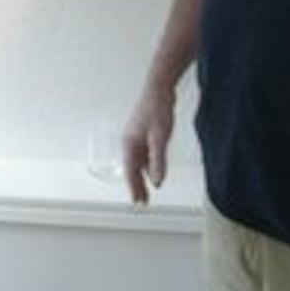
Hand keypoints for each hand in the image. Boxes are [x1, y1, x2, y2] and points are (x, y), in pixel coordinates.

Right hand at [121, 84, 174, 204]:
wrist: (159, 88)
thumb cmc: (157, 109)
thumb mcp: (159, 138)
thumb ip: (158, 161)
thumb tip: (157, 181)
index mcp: (129, 144)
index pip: (130, 172)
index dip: (134, 188)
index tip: (137, 202)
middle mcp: (130, 142)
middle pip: (132, 169)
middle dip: (137, 185)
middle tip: (142, 202)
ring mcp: (136, 137)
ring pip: (138, 162)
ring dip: (142, 176)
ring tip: (147, 191)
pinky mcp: (144, 133)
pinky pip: (143, 155)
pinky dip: (147, 165)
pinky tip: (153, 170)